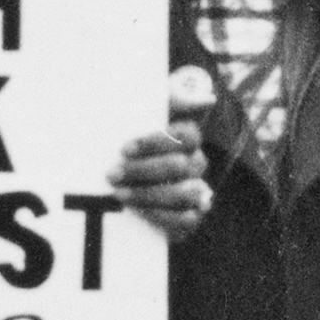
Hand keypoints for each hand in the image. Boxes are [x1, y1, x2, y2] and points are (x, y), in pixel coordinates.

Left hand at [113, 67, 215, 234]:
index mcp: (188, 139)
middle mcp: (196, 164)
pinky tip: (136, 211)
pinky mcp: (190, 219)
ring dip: (149, 194)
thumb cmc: (129, 142)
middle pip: (179, 166)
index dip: (155, 143)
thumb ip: (170, 99)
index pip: (186, 136)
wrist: (114, 182)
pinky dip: (161, 216)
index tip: (124, 149)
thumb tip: (207, 99)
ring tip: (119, 194)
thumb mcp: (141, 115)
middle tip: (112, 174)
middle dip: (142, 171)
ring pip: (184, 193)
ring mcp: (196, 192)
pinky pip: (186, 220)